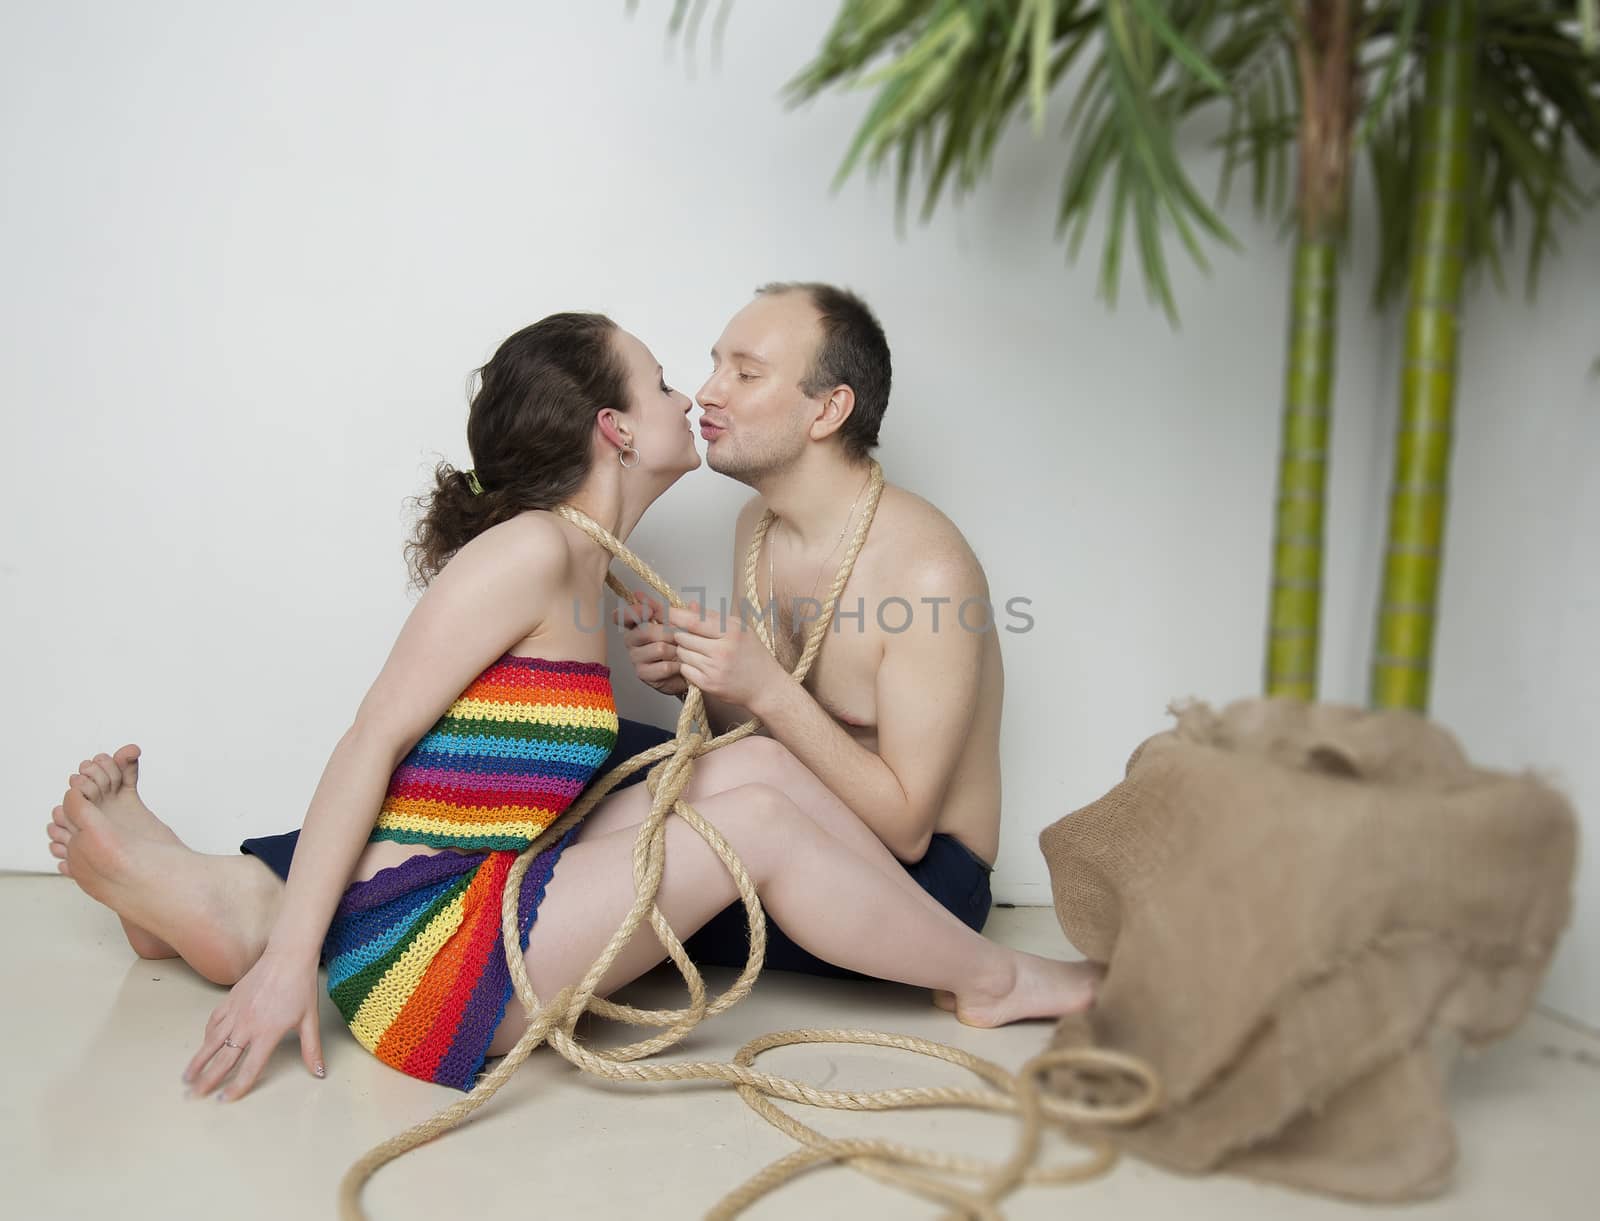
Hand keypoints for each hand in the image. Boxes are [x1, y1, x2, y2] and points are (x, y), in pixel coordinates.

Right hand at [183, 947, 325, 1101]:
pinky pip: (213, 1022)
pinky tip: (203, 1044)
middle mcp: (247, 1025)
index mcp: (267, 1033)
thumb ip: (311, 1049)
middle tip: (193, 1096)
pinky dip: (206, 1036)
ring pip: (211, 1042)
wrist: (288, 956)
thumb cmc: (301, 987)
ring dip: (198, 1061)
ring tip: (187, 1078)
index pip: (249, 1068)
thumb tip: (319, 1073)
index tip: (224, 1100)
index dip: (237, 1087)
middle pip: (223, 1060)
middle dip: (207, 1081)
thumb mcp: (309, 1020)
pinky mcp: (229, 1000)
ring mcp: (235, 1012)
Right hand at [614, 590, 687, 696]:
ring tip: (680, 653)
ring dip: (675, 650)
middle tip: (680, 636)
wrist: (689, 670)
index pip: (623, 616)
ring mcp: (635, 658)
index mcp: (637, 625)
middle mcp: (632, 641)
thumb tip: (640, 594)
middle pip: (645, 631)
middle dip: (668, 633)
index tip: (650, 611)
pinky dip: (676, 665)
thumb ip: (663, 607)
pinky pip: (663, 667)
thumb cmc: (681, 644)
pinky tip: (678, 666)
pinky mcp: (643, 674)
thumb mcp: (677, 622)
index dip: (634, 612)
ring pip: (658, 648)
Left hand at [667, 601, 785, 709]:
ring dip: (686, 651)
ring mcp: (714, 669)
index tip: (668, 612)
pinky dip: (688, 666)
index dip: (677, 616)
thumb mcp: (740, 629)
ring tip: (701, 651)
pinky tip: (701, 665)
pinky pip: (685, 670)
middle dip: (682, 635)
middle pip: (683, 637)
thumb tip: (690, 605)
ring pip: (682, 653)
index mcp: (732, 632)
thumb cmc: (754, 656)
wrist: (765, 687)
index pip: (695, 621)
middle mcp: (722, 651)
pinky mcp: (708, 684)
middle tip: (691, 636)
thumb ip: (714, 617)